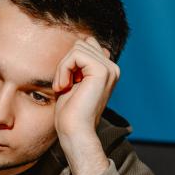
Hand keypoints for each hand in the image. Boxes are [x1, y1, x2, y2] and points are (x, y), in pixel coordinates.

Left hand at [53, 36, 119, 174]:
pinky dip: (64, 69)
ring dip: (63, 68)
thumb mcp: (72, 82)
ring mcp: (109, 69)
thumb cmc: (70, 112)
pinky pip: (76, 55)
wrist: (75, 132)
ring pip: (77, 48)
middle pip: (81, 44)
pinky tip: (64, 87)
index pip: (86, 46)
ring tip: (63, 88)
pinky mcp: (102, 71)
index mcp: (107, 70)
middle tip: (62, 86)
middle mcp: (112, 68)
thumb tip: (81, 42)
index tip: (66, 84)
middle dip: (66, 63)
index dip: (70, 62)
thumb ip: (77, 63)